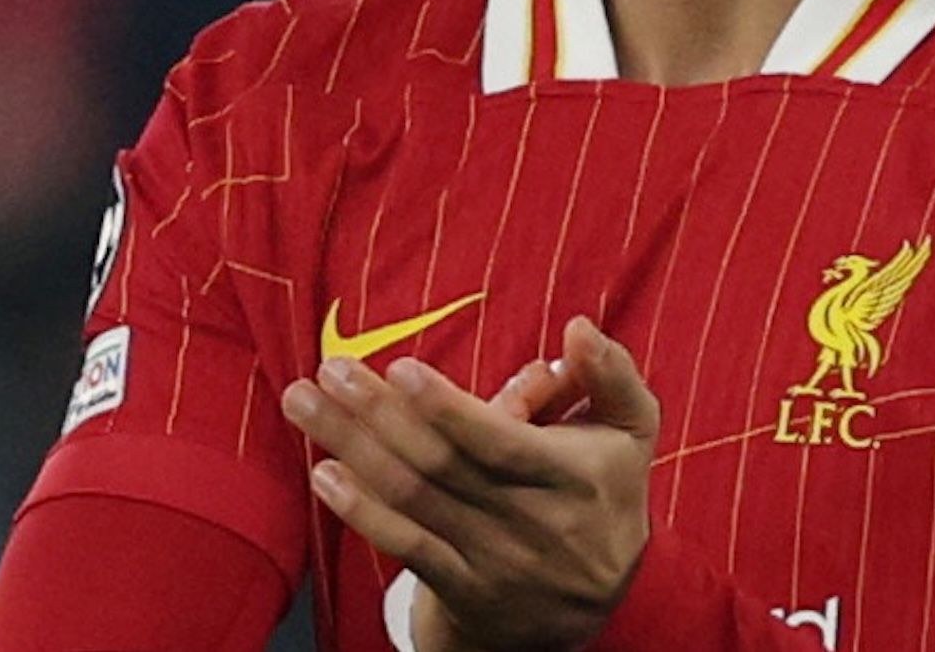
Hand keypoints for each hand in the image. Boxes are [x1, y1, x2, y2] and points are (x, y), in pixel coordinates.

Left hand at [283, 316, 659, 651]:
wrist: (596, 605)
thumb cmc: (605, 493)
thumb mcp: (631, 433)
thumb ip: (612, 376)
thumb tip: (577, 328)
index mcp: (571, 477)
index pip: (501, 444)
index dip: (449, 410)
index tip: (401, 369)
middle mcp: (528, 522)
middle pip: (440, 466)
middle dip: (377, 414)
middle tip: (329, 371)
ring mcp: (490, 558)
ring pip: (412, 499)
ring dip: (351, 448)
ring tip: (303, 403)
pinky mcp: (459, 585)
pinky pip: (405, 546)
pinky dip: (361, 511)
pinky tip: (324, 474)